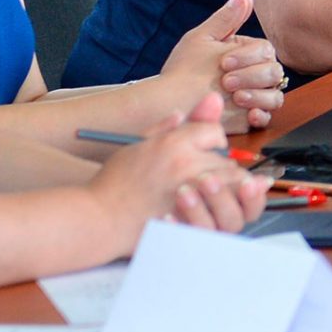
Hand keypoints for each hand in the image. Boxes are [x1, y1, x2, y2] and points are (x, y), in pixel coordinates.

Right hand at [91, 91, 269, 233]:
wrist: (100, 219)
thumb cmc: (114, 183)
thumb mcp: (135, 145)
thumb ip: (164, 128)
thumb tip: (182, 113)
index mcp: (173, 143)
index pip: (214, 132)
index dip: (211, 139)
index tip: (204, 147)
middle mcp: (186, 164)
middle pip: (227, 159)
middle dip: (220, 165)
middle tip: (205, 174)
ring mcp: (193, 193)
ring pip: (230, 184)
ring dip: (224, 187)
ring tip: (206, 192)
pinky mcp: (194, 218)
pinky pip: (223, 209)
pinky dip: (219, 208)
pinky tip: (204, 208)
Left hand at [159, 0, 287, 129]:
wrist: (171, 101)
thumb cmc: (184, 69)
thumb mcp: (203, 38)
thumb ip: (226, 18)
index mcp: (244, 53)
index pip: (266, 50)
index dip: (248, 57)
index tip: (224, 62)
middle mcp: (252, 75)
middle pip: (274, 72)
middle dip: (252, 77)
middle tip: (226, 81)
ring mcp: (252, 96)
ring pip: (275, 95)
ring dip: (259, 96)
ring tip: (237, 98)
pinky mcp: (248, 117)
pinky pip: (267, 117)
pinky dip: (261, 115)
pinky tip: (249, 114)